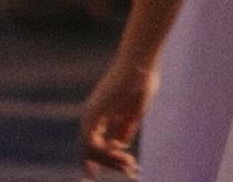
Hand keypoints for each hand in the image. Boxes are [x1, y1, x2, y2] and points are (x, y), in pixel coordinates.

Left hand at [80, 55, 158, 177]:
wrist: (140, 64)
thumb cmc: (142, 81)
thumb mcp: (134, 111)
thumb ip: (125, 127)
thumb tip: (119, 145)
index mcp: (105, 113)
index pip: (101, 141)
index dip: (112, 156)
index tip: (129, 166)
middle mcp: (94, 114)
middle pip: (94, 147)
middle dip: (111, 161)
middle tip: (130, 169)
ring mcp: (91, 114)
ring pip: (90, 148)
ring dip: (109, 161)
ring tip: (128, 165)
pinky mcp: (92, 113)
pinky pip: (91, 143)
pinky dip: (103, 154)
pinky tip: (119, 156)